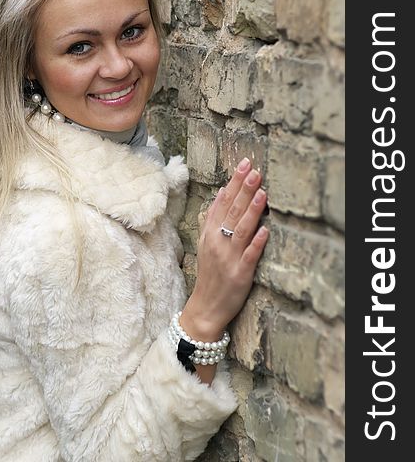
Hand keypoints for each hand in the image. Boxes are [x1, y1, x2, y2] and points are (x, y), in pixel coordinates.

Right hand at [181, 158, 268, 340]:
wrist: (205, 307)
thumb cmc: (209, 273)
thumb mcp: (205, 243)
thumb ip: (213, 218)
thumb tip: (222, 192)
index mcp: (210, 233)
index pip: (223, 202)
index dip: (234, 183)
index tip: (244, 164)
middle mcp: (218, 242)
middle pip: (232, 211)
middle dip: (244, 189)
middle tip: (254, 170)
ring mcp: (229, 258)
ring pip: (241, 229)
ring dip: (252, 211)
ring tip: (262, 192)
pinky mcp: (240, 274)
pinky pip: (249, 256)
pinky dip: (257, 243)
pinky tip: (265, 231)